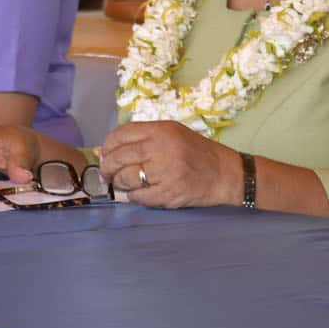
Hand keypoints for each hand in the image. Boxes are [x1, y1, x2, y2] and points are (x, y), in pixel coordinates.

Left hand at [98, 120, 238, 208]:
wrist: (225, 173)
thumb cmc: (197, 151)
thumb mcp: (172, 134)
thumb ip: (141, 139)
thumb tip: (102, 150)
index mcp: (161, 130)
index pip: (121, 135)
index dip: (108, 146)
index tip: (105, 155)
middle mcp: (161, 148)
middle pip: (119, 158)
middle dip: (108, 168)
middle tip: (107, 174)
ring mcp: (165, 172)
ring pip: (126, 179)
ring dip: (120, 184)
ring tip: (124, 184)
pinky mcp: (169, 193)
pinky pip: (139, 197)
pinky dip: (134, 197)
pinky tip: (139, 193)